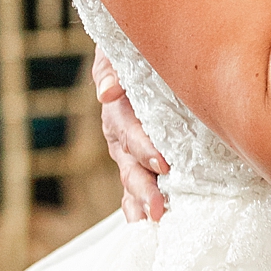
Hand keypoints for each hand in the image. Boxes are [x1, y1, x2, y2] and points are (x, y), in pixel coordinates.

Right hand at [92, 45, 169, 223]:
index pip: (128, 132)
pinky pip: (136, 184)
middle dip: (143, 188)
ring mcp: (128, 149)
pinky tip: (145, 221)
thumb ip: (110, 68)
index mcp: (118, 109)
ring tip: (153, 221)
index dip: (143, 148)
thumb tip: (107, 92)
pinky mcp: (139, 158)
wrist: (139, 51)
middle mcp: (120, 134)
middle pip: (129, 165)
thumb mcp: (117, 50)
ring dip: (140, 201)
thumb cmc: (133, 49)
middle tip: (158, 208)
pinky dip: (137, 204)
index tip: (163, 164)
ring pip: (131, 179)